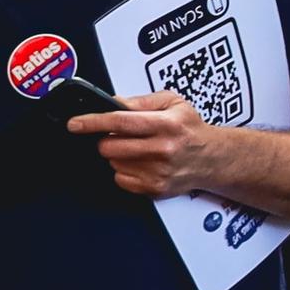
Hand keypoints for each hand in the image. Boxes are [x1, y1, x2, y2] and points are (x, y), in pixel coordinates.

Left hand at [71, 91, 236, 199]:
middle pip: (109, 146)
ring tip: (139, 148)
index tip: (75, 123)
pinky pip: (120, 179)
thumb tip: (113, 102)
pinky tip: (142, 163)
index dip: (92, 122)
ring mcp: (158, 171)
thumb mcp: (173, 103)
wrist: (214, 158)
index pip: (120, 122)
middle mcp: (162, 149)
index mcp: (166, 125)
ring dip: (118, 155)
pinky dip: (124, 171)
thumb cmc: (191, 130)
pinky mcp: (154, 188)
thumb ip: (141, 101)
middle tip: (120, 136)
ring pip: (113, 162)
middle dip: (107, 140)